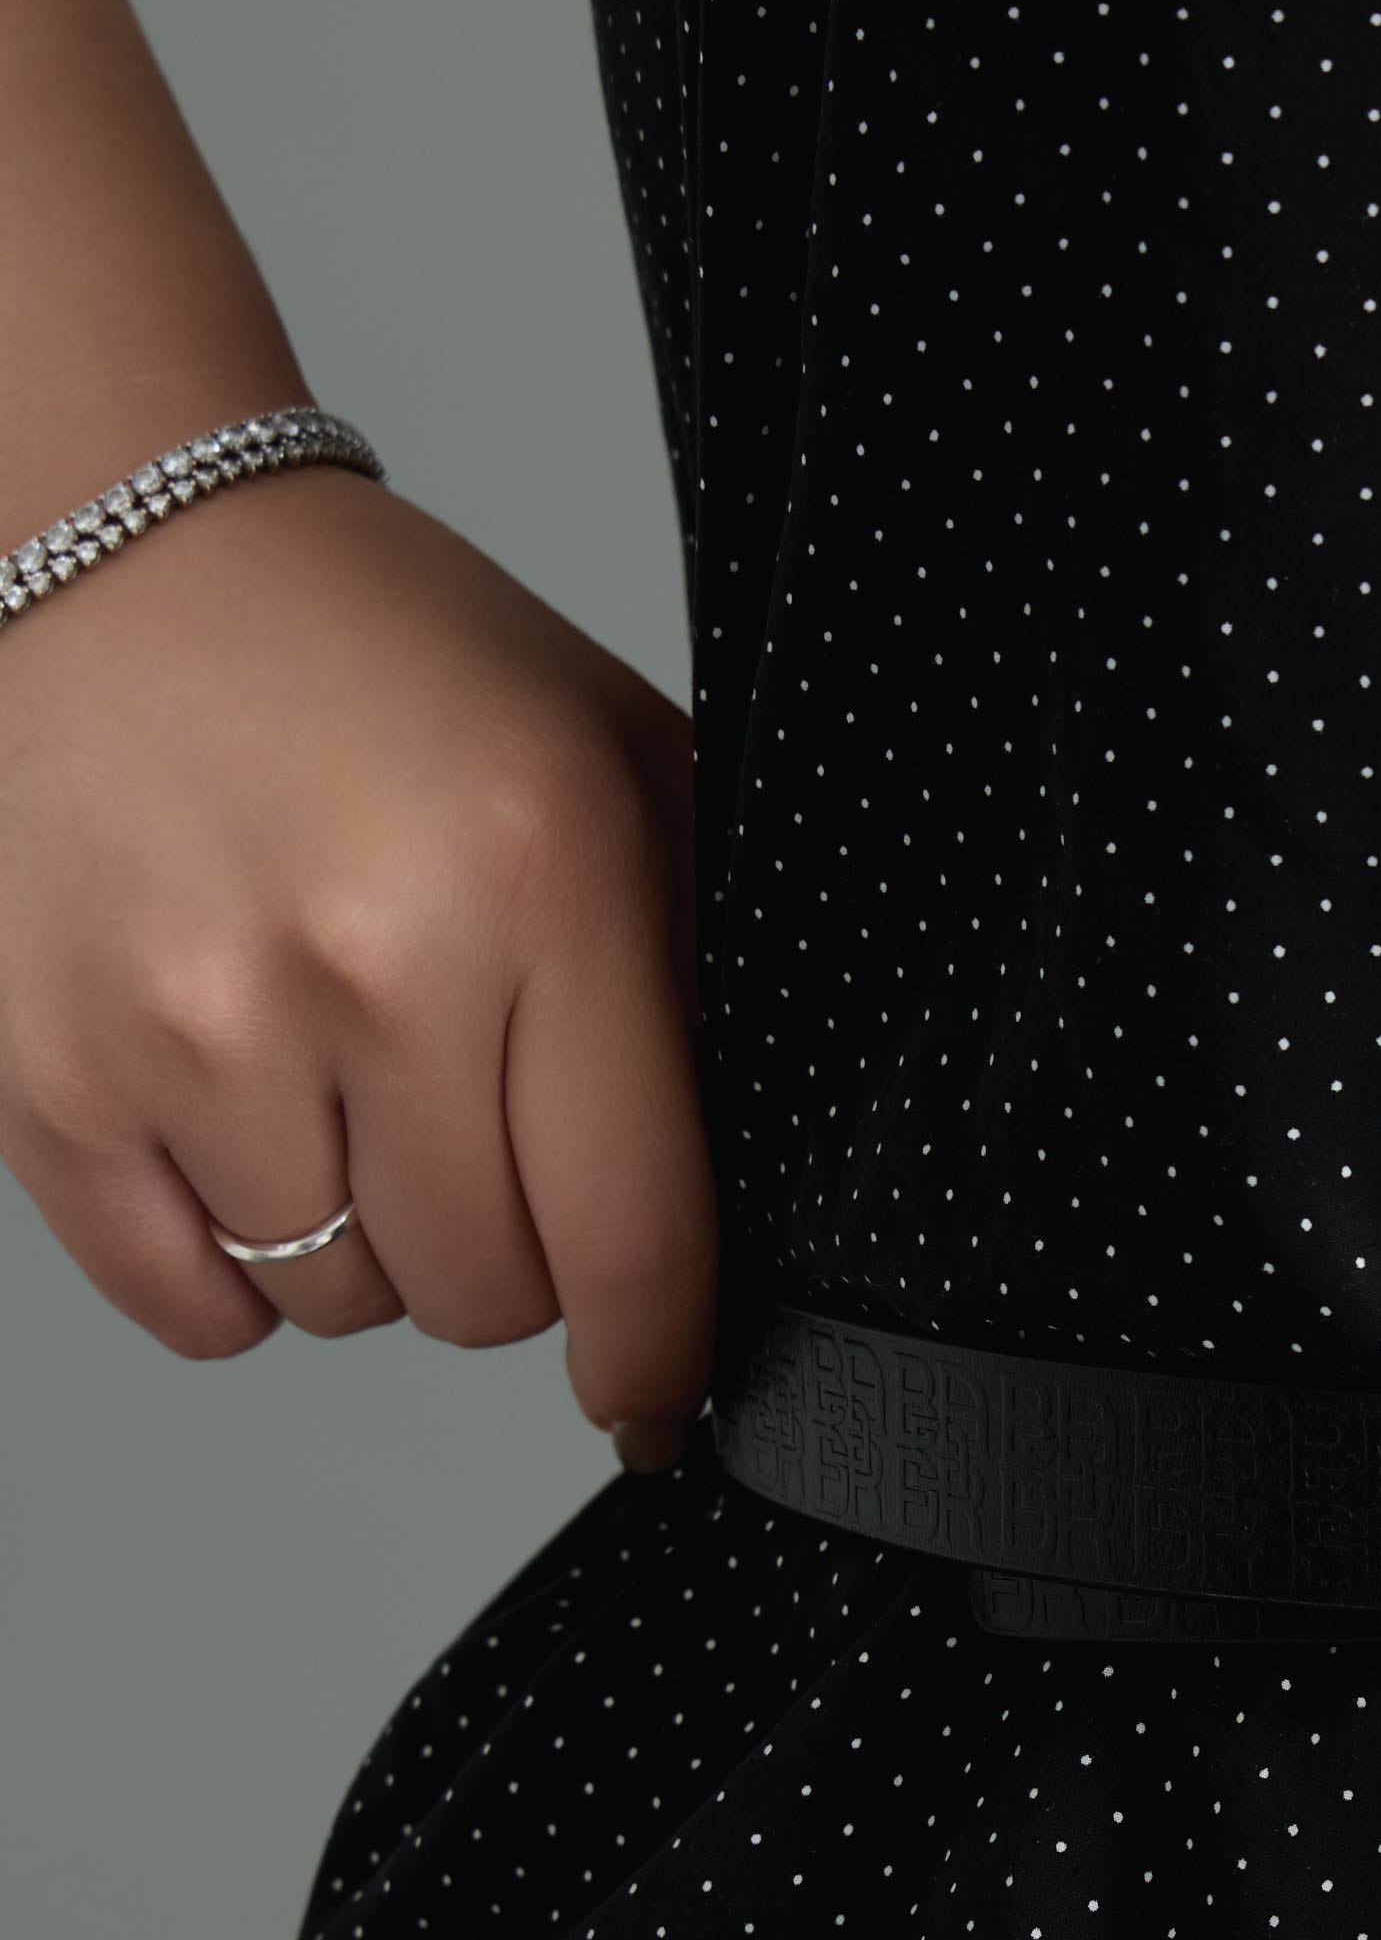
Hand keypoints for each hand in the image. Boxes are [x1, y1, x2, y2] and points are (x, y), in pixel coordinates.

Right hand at [0, 460, 710, 1452]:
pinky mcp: (52, 1078)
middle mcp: (364, 961)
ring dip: (365, 1243)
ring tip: (342, 1080)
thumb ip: (701, 974)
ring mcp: (190, 1028)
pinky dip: (234, 1265)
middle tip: (473, 1121)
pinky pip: (194, 1309)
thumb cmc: (385, 663)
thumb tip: (752, 1208)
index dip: (658, 1353)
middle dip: (508, 1250)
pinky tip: (246, 1132)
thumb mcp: (615, 765)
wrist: (117, 547)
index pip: (632, 1233)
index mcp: (536, 878)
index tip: (656, 1392)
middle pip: (487, 1298)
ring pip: (342, 1309)